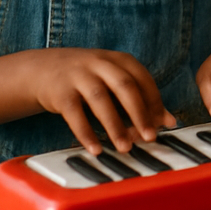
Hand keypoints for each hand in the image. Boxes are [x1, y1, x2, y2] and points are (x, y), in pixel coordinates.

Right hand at [29, 47, 174, 154]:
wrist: (43, 69)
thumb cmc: (87, 77)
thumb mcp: (112, 78)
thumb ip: (138, 96)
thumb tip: (167, 121)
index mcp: (118, 59)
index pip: (143, 79)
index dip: (155, 101)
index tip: (165, 124)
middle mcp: (100, 63)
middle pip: (125, 87)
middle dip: (140, 113)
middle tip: (150, 137)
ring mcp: (79, 76)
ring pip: (101, 100)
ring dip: (115, 126)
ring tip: (125, 148)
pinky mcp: (60, 92)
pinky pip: (75, 114)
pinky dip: (86, 133)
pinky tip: (96, 150)